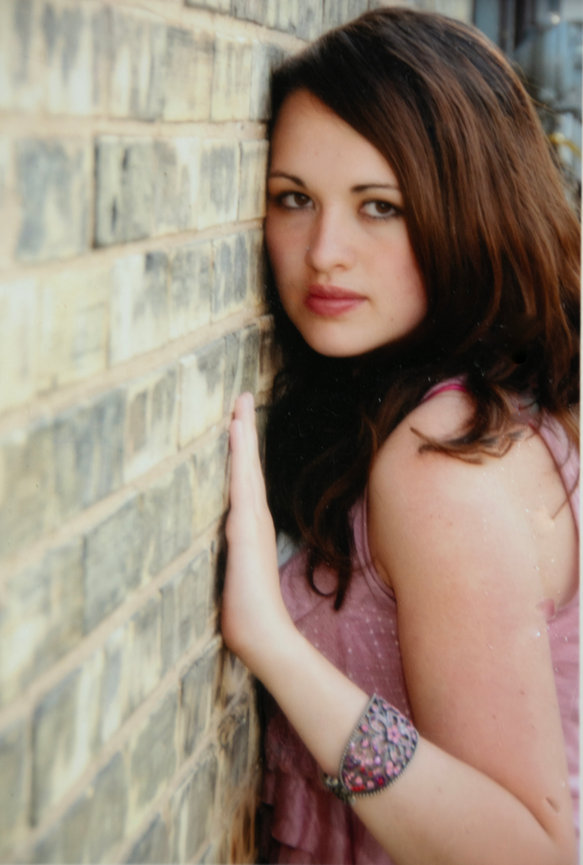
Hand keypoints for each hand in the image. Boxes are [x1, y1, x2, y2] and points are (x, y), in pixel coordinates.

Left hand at [222, 393, 293, 672]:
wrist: (261, 635)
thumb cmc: (247, 611)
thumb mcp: (237, 576)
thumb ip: (235, 560)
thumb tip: (228, 553)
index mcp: (249, 527)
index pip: (245, 480)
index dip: (243, 450)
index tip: (239, 421)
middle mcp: (252, 519)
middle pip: (247, 466)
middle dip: (244, 431)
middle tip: (241, 397)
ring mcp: (250, 522)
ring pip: (245, 470)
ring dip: (242, 437)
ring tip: (238, 406)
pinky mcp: (245, 529)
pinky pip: (242, 484)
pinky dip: (241, 458)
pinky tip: (236, 436)